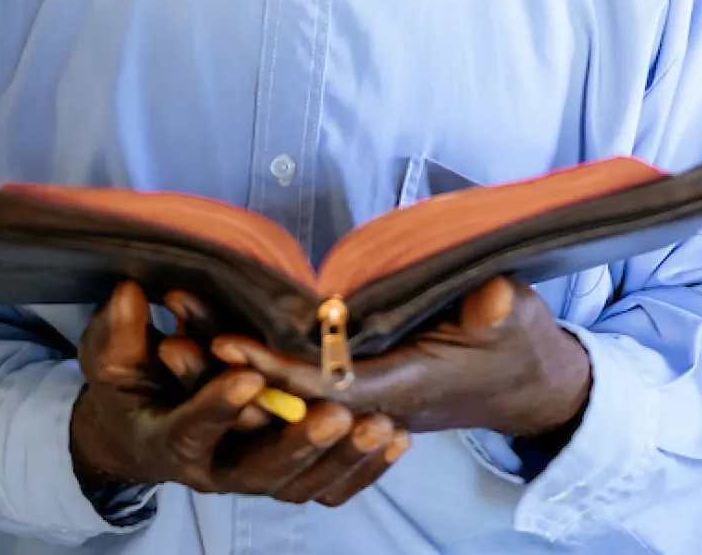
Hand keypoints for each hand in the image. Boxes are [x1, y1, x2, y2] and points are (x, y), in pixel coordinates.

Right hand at [69, 281, 409, 506]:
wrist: (139, 433)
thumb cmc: (127, 387)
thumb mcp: (109, 359)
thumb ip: (119, 332)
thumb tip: (130, 293)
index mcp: (169, 442)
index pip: (192, 430)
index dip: (217, 405)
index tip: (248, 378)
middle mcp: (215, 471)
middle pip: (260, 471)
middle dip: (300, 443)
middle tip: (336, 414)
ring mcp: (254, 477)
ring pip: (303, 485)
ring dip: (344, 458)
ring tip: (381, 426)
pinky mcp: (285, 477)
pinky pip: (328, 487)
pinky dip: (364, 469)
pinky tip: (399, 439)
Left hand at [211, 277, 590, 441]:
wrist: (528, 383)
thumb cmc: (517, 345)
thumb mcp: (516, 321)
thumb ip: (497, 310)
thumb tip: (490, 296)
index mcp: (404, 388)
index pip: (326, 386)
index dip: (275, 369)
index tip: (226, 345)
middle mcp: (372, 405)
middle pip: (287, 399)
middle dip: (230, 375)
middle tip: (174, 338)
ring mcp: (361, 405)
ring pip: (282, 401)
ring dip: (229, 376)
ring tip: (174, 338)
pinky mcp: (355, 395)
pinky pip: (293, 395)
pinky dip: (250, 376)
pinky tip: (211, 346)